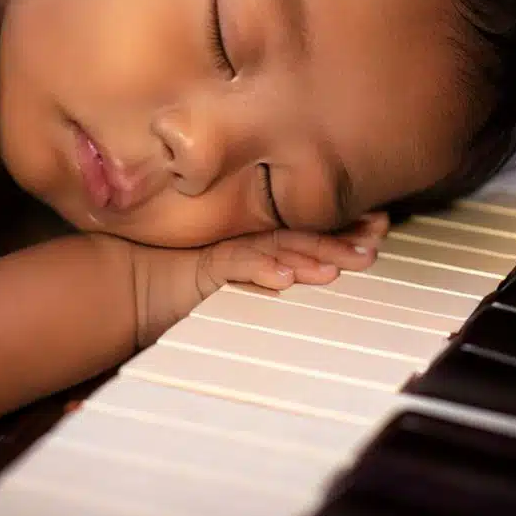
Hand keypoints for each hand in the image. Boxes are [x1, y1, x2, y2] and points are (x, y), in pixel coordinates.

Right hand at [132, 212, 388, 346]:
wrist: (137, 285)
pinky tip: (285, 277)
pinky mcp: (205, 264)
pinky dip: (262, 270)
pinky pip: (237, 264)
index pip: (309, 233)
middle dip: (342, 239)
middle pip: (302, 236)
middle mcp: (249, 239)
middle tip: (376, 240)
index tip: (379, 228)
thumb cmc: (188, 286)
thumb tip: (317, 278)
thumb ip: (271, 276)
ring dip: (311, 255)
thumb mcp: (240, 286)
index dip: (344, 229)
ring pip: (277, 248)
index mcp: (261, 242)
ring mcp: (228, 248)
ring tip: (342, 266)